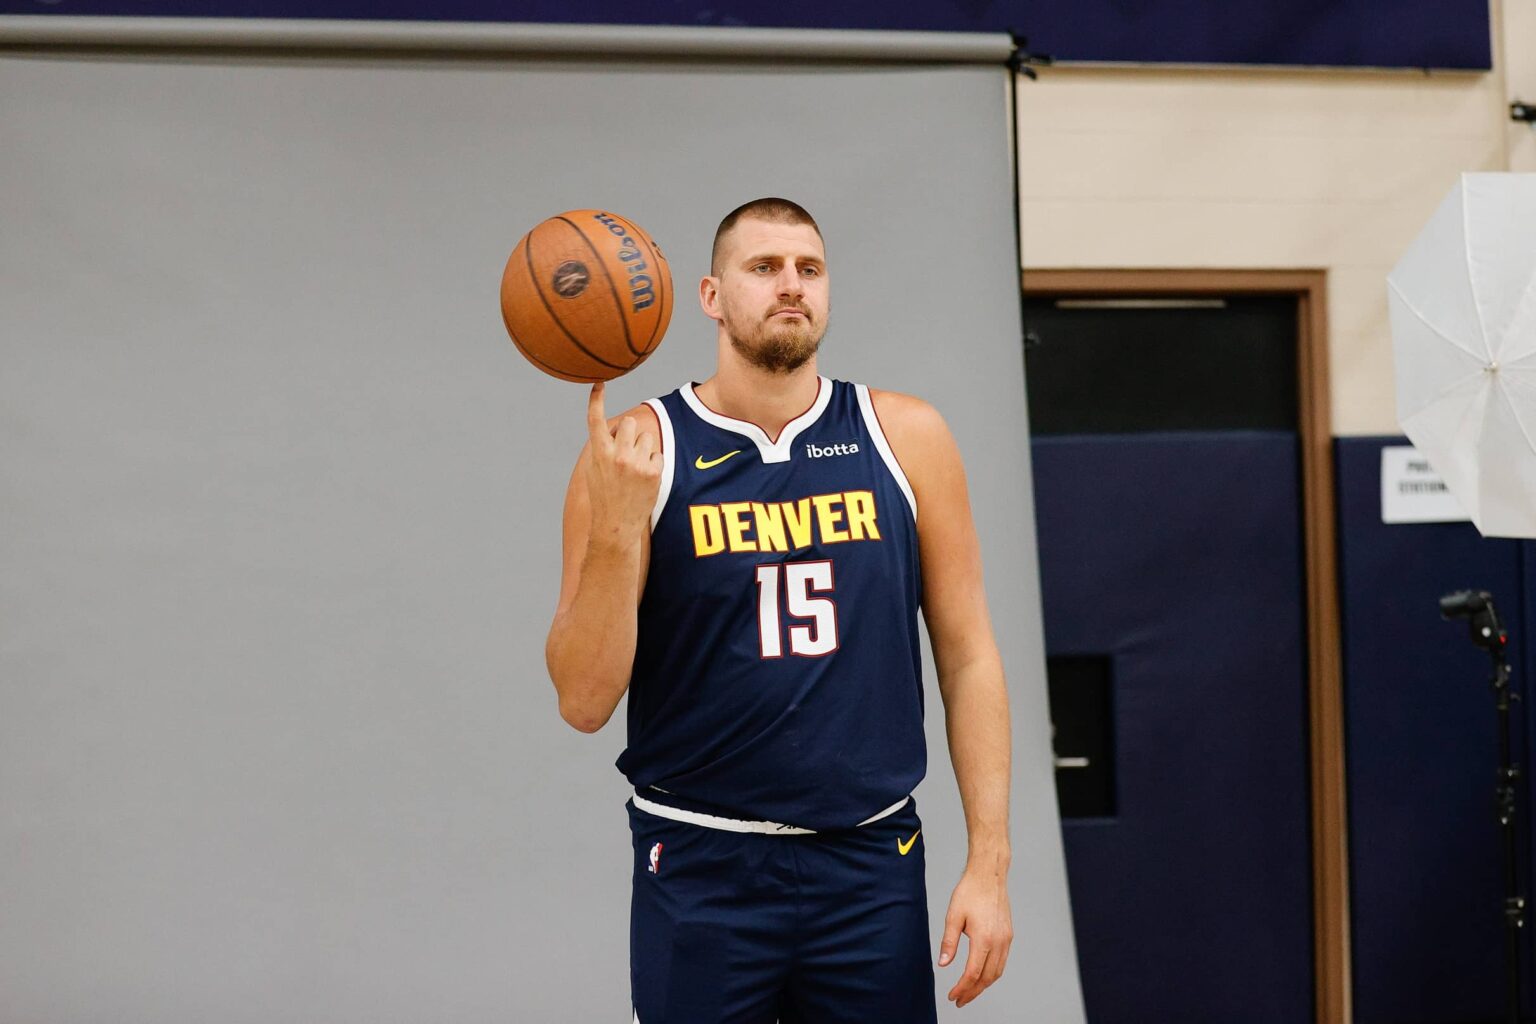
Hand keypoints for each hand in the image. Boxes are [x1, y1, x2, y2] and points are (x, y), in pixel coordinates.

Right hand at [583, 383, 660, 544]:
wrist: (616, 525)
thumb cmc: (603, 497)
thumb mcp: (593, 471)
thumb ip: (601, 449)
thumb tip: (611, 430)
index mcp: (598, 453)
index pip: (595, 420)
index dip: (596, 400)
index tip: (599, 384)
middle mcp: (617, 455)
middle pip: (631, 423)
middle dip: (631, 433)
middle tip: (627, 452)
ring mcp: (636, 463)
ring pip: (647, 437)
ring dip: (644, 448)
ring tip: (635, 469)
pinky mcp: (653, 472)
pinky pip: (658, 455)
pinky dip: (654, 464)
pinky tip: (645, 479)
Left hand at [937, 865, 1012, 1007]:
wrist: (989, 875)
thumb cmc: (970, 892)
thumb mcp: (953, 916)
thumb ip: (949, 942)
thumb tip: (944, 964)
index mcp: (984, 939)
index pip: (972, 973)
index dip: (962, 988)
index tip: (952, 996)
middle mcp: (999, 942)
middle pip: (987, 978)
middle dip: (973, 992)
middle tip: (960, 1000)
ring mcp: (1006, 939)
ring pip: (997, 972)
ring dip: (983, 985)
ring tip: (969, 992)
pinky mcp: (1008, 935)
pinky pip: (1002, 962)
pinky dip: (992, 973)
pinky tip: (982, 975)